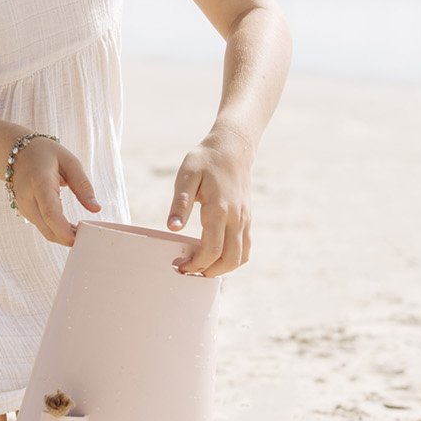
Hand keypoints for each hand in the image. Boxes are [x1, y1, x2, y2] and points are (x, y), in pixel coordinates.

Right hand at [10, 138, 101, 247]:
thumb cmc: (45, 154)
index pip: (50, 212)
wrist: (17, 154)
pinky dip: (58, 231)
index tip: (80, 237)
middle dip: (69, 238)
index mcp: (40, 183)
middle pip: (48, 228)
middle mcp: (28, 199)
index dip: (64, 229)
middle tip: (91, 237)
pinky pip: (43, 228)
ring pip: (46, 232)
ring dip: (65, 236)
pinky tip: (71, 228)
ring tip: (83, 231)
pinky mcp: (26, 213)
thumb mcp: (69, 161)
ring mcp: (24, 208)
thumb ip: (83, 185)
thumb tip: (96, 209)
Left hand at [165, 125, 253, 276]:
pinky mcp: (247, 219)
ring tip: (200, 266)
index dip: (196, 264)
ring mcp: (244, 219)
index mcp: (219, 209)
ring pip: (241, 258)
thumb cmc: (205, 160)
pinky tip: (215, 257)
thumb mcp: (186, 176)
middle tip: (187, 270)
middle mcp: (236, 218)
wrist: (232, 148)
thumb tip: (173, 228)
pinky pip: (245, 248)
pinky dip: (232, 259)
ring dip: (222, 269)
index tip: (179, 265)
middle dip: (208, 272)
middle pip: (229, 260)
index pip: (212, 250)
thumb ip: (180, 203)